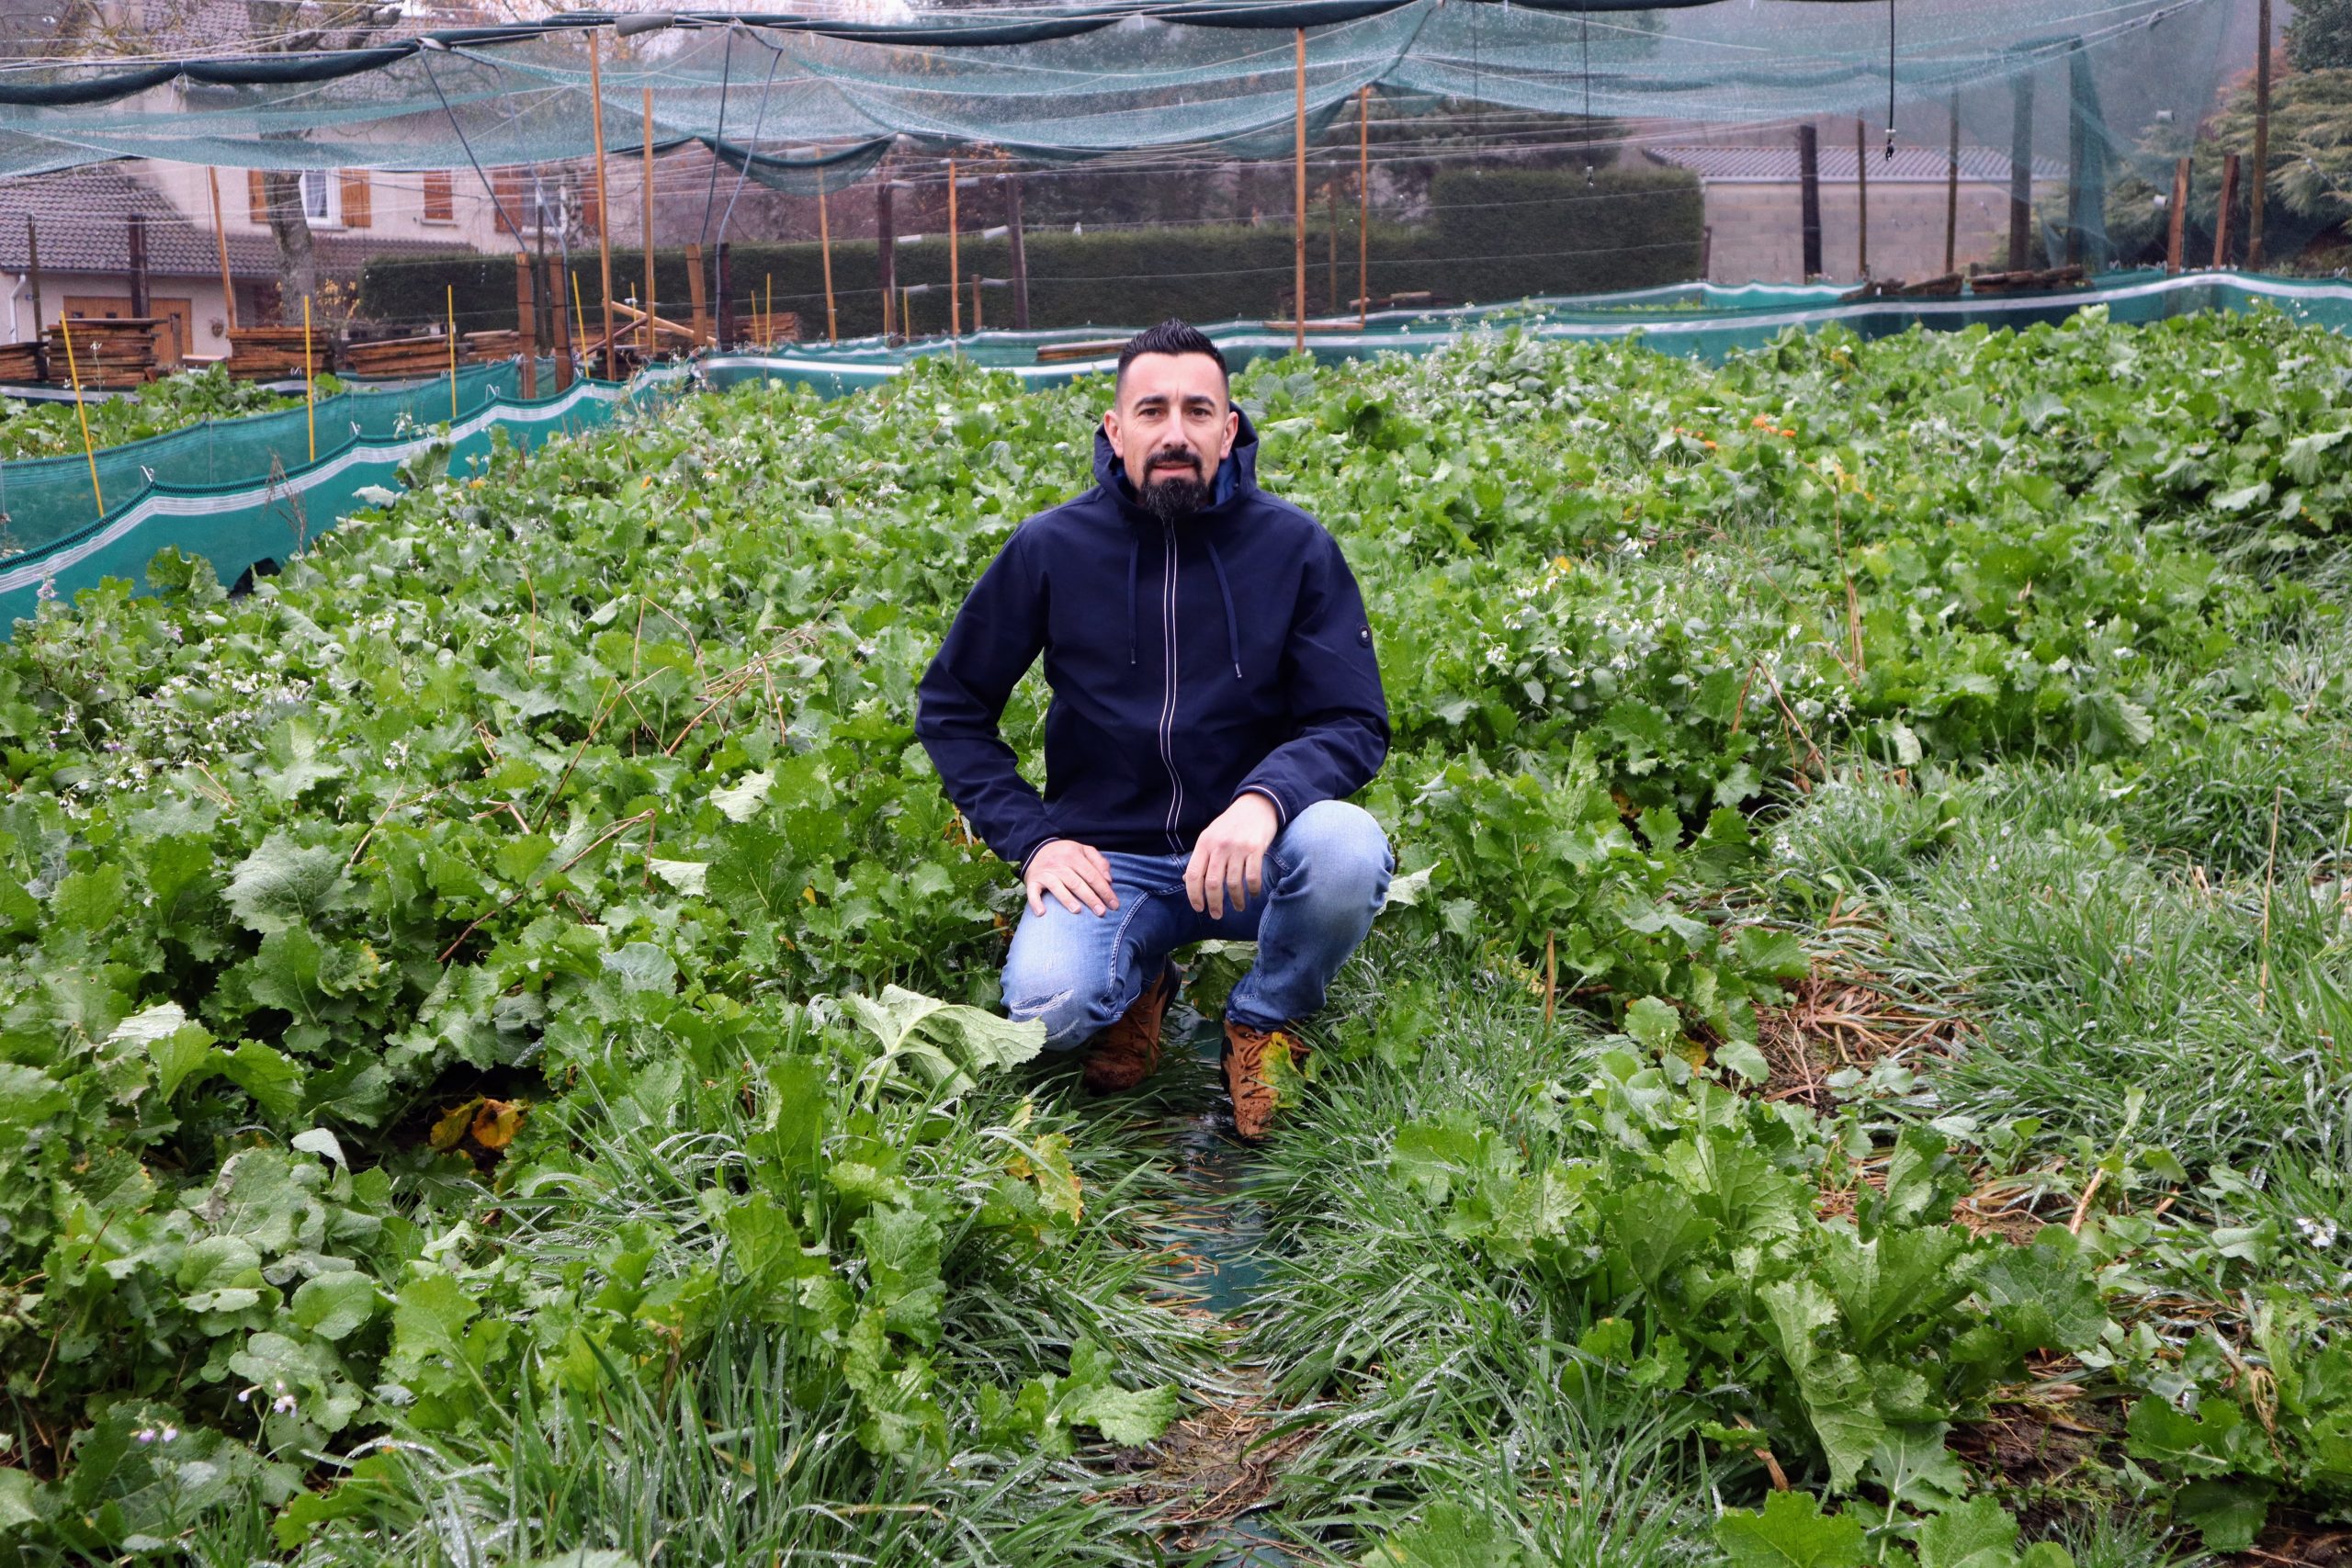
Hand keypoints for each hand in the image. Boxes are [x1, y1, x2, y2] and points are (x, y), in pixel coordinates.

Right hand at [1025, 839, 1118, 917]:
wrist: (1036, 848)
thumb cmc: (1065, 853)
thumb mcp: (1083, 850)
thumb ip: (1099, 862)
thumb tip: (1109, 880)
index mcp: (1073, 855)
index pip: (1092, 875)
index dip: (1104, 890)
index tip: (1114, 904)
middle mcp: (1059, 863)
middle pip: (1077, 883)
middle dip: (1090, 898)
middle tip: (1101, 912)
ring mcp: (1045, 873)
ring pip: (1057, 887)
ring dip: (1066, 899)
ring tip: (1077, 910)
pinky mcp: (1032, 881)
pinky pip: (1033, 892)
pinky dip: (1036, 902)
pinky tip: (1042, 913)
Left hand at [1185, 793, 1278, 918]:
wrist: (1256, 805)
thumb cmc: (1231, 824)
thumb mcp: (1210, 836)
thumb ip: (1201, 858)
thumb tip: (1188, 880)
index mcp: (1204, 843)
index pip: (1194, 874)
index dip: (1194, 895)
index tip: (1199, 908)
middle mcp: (1219, 846)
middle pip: (1213, 883)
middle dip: (1214, 903)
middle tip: (1216, 915)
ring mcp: (1238, 847)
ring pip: (1234, 883)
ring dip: (1236, 900)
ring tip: (1238, 907)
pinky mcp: (1256, 849)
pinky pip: (1253, 876)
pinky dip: (1253, 890)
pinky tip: (1253, 894)